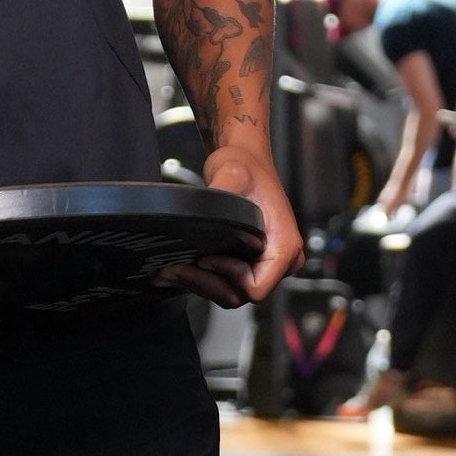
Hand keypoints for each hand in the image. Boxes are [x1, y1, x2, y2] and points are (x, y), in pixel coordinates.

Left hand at [175, 147, 301, 307]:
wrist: (243, 160)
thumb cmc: (246, 166)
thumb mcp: (233, 174)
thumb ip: (220, 194)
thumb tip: (200, 211)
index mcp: (284, 246)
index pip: (256, 287)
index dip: (228, 277)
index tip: (207, 257)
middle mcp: (278, 262)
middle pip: (240, 295)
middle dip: (206, 284)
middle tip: (176, 268)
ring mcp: (262, 264)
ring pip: (229, 294)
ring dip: (199, 284)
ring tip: (172, 268)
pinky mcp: (246, 264)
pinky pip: (224, 284)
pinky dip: (200, 279)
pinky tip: (178, 267)